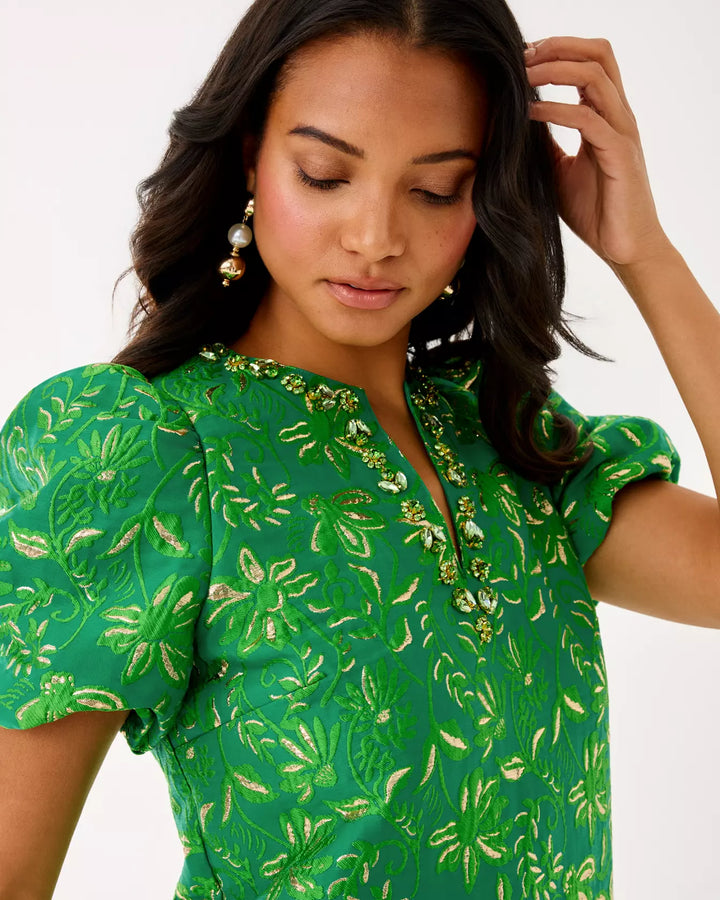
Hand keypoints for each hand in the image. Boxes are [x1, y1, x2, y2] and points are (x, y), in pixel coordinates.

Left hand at [525, 36, 672, 267]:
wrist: (622, 247)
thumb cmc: (594, 210)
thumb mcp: (558, 170)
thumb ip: (544, 144)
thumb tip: (515, 122)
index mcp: (607, 116)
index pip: (591, 62)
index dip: (558, 50)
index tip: (522, 58)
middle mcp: (619, 116)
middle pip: (599, 55)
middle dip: (559, 47)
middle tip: (522, 56)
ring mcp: (622, 133)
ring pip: (596, 77)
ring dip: (555, 69)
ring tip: (524, 75)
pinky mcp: (620, 155)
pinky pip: (588, 120)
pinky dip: (556, 110)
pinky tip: (531, 113)